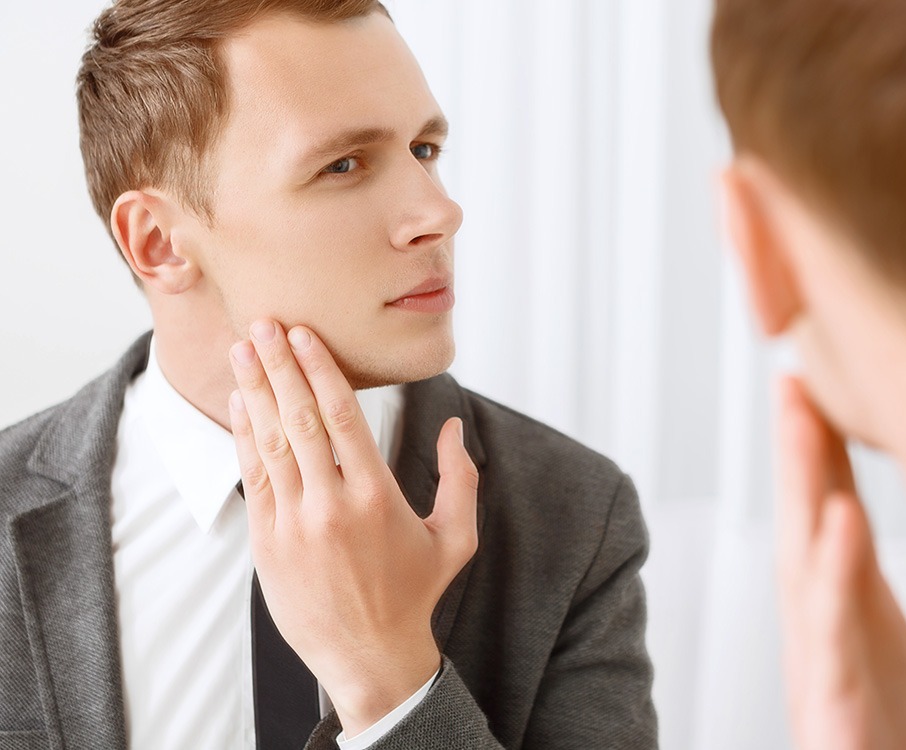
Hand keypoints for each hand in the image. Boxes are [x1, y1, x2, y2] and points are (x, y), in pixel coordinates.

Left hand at [228, 319, 478, 736]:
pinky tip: (242, 403)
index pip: (340, 415)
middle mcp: (330, 504)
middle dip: (278, 364)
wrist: (368, 654)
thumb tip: (453, 428)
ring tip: (242, 349)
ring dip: (254, 390)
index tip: (302, 334)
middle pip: (298, 417)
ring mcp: (294, 523)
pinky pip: (254, 476)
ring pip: (270, 441)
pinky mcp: (268, 542)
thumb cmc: (414, 592)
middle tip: (263, 323)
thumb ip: (461, 479)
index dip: (318, 368)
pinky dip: (246, 435)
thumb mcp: (456, 538)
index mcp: (375, 496)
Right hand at [776, 377, 905, 749]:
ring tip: (801, 416)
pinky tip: (839, 517)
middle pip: (805, 520)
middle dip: (796, 446)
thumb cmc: (896, 744)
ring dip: (800, 484)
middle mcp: (823, 631)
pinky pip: (830, 631)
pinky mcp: (829, 705)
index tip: (811, 381)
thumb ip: (903, 602)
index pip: (826, 512)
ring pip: (804, 562)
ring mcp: (819, 664)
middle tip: (795, 375)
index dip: (816, 448)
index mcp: (846, 615)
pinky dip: (831, 572)